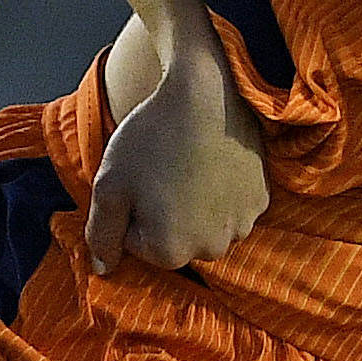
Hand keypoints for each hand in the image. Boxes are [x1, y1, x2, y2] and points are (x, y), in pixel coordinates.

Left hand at [82, 23, 269, 273]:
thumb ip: (101, 234)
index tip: (136, 179)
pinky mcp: (260, 200)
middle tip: (160, 171)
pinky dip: (219, 191)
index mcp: (170, 252)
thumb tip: (104, 268)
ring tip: (186, 164)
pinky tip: (212, 161)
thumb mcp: (108, 185)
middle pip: (174, 240)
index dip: (129, 210)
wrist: (208, 92)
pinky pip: (229, 207)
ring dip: (192, 205)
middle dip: (161, 213)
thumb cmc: (152, 137)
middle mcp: (211, 250)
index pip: (136, 244)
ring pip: (203, 225)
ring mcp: (242, 226)